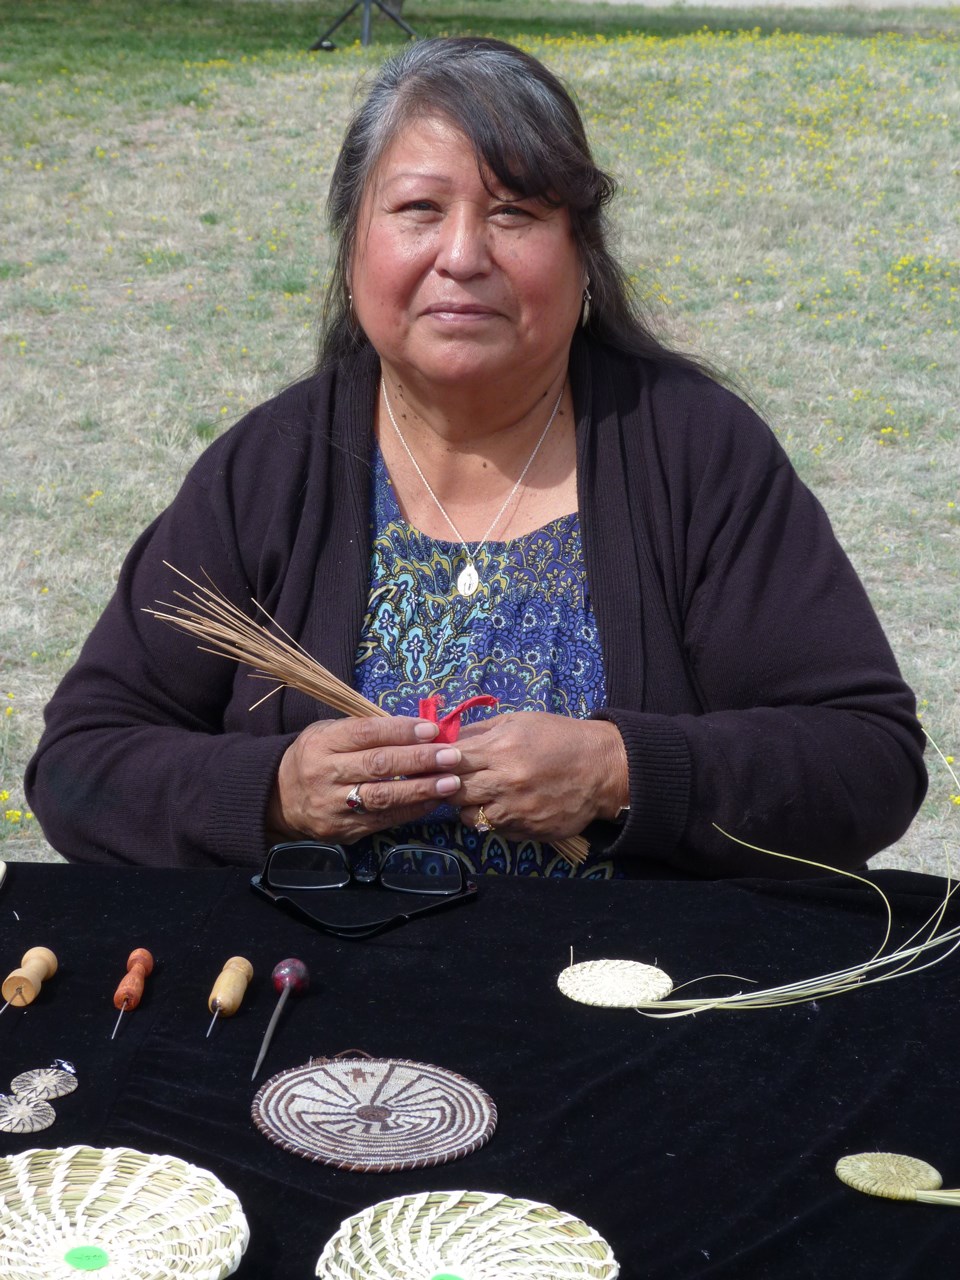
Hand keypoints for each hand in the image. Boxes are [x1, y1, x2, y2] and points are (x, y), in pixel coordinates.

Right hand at [269, 716, 461, 843]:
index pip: (365, 733)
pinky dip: (412, 810)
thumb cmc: (316, 757)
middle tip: (451, 756)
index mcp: (321, 743)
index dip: (400, 731)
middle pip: (377, 766)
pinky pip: (383, 820)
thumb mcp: (328, 733)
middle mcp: (324, 774)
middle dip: (419, 760)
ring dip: (421, 789)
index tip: (431, 730)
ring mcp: (332, 806)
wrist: (280, 799)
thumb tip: (417, 729)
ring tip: (451, 781)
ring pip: (382, 797)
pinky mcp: (343, 830)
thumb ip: (365, 730)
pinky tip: (434, 800)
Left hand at [454, 712, 627, 839]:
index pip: (450, 761)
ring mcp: (516, 811)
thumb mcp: (520, 721)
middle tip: (454, 781)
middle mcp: (506, 782)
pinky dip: (493, 820)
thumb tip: (446, 739)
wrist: (601, 769)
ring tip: (482, 795)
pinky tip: (505, 806)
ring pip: (469, 817)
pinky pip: (494, 830)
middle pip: (453, 792)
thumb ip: (481, 731)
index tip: (435, 764)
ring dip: (469, 807)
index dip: (438, 763)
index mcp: (502, 749)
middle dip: (448, 786)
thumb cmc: (559, 738)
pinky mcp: (527, 831)